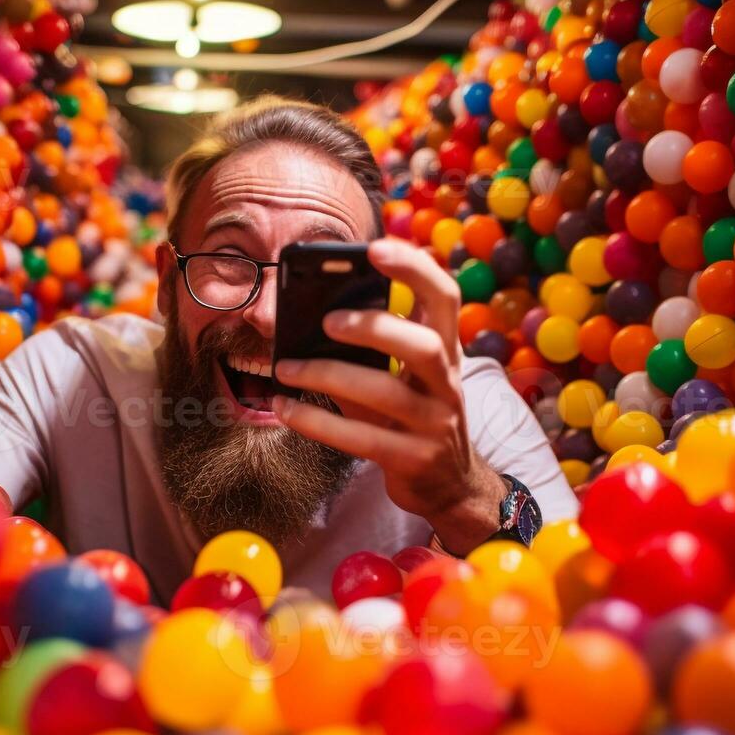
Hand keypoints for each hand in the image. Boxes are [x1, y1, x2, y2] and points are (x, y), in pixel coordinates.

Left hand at [272, 238, 505, 554]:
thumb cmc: (415, 418)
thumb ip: (374, 351)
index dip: (415, 268)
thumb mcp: (407, 378)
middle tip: (326, 321)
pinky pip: (361, 439)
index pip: (445, 298)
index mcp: (447, 352)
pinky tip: (286, 408)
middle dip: (374, 327)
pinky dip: (318, 422)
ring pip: (386, 394)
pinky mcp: (413, 460)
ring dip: (328, 376)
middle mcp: (448, 384)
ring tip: (285, 368)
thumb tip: (311, 320)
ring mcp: (435, 425)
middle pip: (423, 345)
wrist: (450, 486)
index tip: (374, 248)